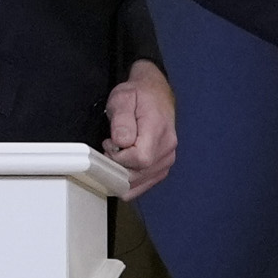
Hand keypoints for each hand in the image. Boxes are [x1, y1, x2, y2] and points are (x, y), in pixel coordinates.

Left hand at [105, 60, 176, 195]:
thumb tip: (121, 142)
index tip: (110, 144)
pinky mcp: (164, 166)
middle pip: (139, 174)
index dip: (119, 157)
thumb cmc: (138, 95)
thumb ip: (121, 120)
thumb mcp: (123, 98)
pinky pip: (145, 184)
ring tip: (118, 153)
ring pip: (140, 182)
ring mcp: (167, 159)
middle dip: (117, 166)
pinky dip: (130, 180)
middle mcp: (167, 147)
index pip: (140, 159)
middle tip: (111, 148)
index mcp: (158, 129)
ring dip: (122, 173)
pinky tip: (124, 165)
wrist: (155, 93)